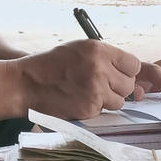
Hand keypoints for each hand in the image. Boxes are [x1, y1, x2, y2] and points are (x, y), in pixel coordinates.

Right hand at [17, 39, 140, 118]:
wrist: (27, 83)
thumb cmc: (52, 65)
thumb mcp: (79, 49)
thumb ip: (105, 57)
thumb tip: (130, 71)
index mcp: (98, 50)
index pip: (133, 65)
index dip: (126, 71)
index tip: (117, 74)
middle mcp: (100, 69)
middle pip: (129, 84)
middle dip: (118, 87)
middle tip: (101, 85)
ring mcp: (95, 90)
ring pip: (120, 101)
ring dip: (108, 100)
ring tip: (89, 93)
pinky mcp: (89, 108)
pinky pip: (104, 111)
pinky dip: (95, 108)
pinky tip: (79, 100)